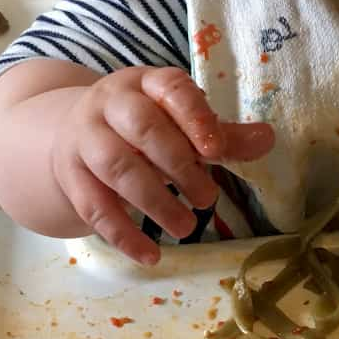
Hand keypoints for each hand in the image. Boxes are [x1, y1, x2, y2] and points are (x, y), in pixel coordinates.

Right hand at [50, 67, 273, 263]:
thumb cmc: (143, 129)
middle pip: (143, 129)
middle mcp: (111, 104)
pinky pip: (93, 207)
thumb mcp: (180, 124)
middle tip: (207, 199)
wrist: (72, 135)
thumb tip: (267, 139)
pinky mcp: (70, 175)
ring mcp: (85, 138)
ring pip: (116, 167)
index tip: (216, 151)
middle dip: (179, 165)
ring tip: (186, 227)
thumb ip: (222, 136)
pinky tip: (150, 255)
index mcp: (146, 83)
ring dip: (154, 201)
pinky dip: (123, 234)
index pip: (172, 90)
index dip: (195, 118)